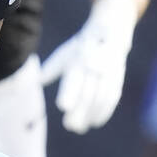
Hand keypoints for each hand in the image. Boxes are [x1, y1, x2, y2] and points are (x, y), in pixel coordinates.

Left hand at [40, 0, 136, 133]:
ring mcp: (108, 72)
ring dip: (91, 114)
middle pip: (87, 92)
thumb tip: (38, 80)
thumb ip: (52, 69)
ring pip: (100, 96)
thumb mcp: (65, 54)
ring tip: (79, 128)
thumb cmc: (80, 46)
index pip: (74, 79)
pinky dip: (104, 111)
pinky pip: (112, 96)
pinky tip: (95, 122)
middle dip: (79, 111)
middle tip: (70, 126)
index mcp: (78, 60)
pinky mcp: (117, 78)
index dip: (70, 93)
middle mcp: (94, 66)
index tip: (63, 106)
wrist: (111, 29)